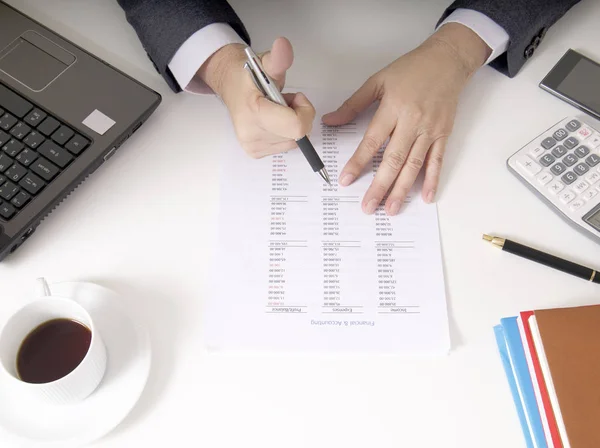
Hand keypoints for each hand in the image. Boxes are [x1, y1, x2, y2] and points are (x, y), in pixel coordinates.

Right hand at [198, 37, 314, 157]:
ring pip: (293, 142)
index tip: (295, 98)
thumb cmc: (249, 76)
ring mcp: (253, 147)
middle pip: (297, 135)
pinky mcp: (255, 153)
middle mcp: (251, 135)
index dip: (304, 112)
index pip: (296, 127)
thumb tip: (283, 44)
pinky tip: (273, 121)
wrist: (231, 86)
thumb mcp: (266, 63)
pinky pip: (285, 146)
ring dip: (292, 125)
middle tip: (283, 101)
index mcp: (254, 113)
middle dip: (298, 116)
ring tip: (277, 110)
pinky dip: (285, 134)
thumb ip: (278, 58)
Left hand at [323, 23, 490, 214]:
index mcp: (393, 108)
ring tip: (391, 209)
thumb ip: (353, 104)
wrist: (447, 60)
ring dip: (402, 189)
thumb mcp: (378, 81)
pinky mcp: (443, 134)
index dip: (358, 162)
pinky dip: (432, 179)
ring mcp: (430, 130)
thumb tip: (331, 121)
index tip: (346, 180)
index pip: (372, 141)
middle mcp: (412, 122)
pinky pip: (437, 160)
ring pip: (414, 165)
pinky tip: (425, 197)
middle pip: (393, 159)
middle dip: (379, 186)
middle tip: (368, 206)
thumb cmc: (412, 69)